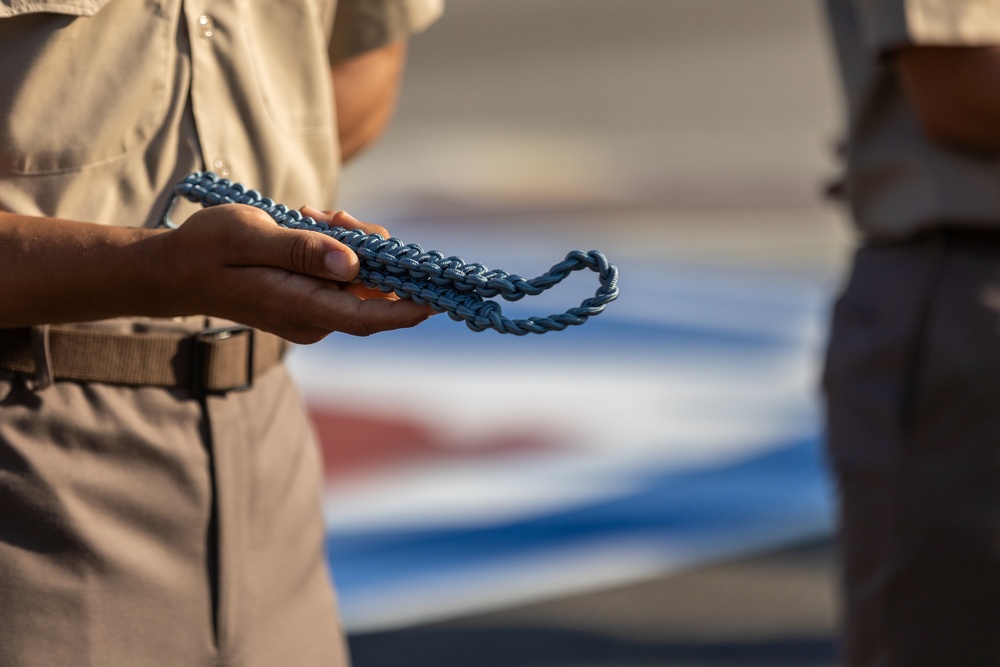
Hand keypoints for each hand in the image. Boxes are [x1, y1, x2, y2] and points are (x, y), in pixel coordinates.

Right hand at [149, 204, 433, 341]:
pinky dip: (338, 247)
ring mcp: (312, 311)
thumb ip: (299, 249)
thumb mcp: (248, 235)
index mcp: (299, 307)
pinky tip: (311, 224)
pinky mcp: (310, 299)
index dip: (408, 308)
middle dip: (370, 250)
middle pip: (369, 290)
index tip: (441, 296)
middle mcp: (313, 318)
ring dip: (350, 243)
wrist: (176, 271)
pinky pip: (343, 275)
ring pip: (358, 278)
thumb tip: (351, 263)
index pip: (367, 315)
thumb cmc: (207, 249)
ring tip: (312, 216)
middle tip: (336, 216)